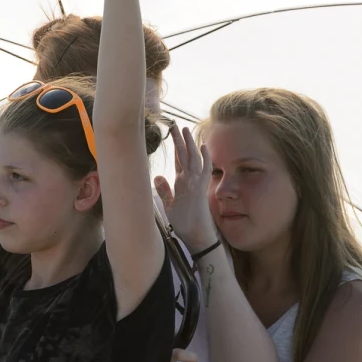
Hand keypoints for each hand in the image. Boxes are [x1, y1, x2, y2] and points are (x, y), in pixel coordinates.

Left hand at [154, 124, 218, 253]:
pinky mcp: (201, 190)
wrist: (196, 235)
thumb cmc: (185, 223)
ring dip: (189, 145)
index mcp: (183, 183)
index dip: (176, 147)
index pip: (179, 160)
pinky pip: (204, 171)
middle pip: (185, 156)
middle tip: (176, 125)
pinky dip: (204, 159)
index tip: (173, 135)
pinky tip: (202, 147)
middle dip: (180, 140)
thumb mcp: (170, 205)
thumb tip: (157, 176)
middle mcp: (190, 181)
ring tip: (185, 130)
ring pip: (192, 160)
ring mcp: (196, 184)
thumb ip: (164, 190)